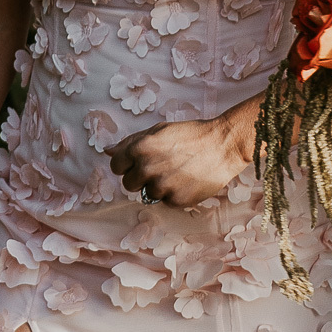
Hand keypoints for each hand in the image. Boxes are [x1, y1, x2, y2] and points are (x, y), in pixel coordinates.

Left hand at [110, 107, 251, 207]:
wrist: (223, 145)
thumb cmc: (191, 134)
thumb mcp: (159, 130)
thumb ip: (131, 141)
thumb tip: (108, 151)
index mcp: (139, 148)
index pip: (116, 166)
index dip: (128, 164)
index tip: (140, 161)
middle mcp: (147, 169)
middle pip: (128, 184)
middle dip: (141, 177)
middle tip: (161, 167)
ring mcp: (161, 187)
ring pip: (147, 194)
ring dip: (158, 186)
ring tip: (177, 173)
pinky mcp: (176, 201)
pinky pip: (166, 202)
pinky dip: (174, 194)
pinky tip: (187, 180)